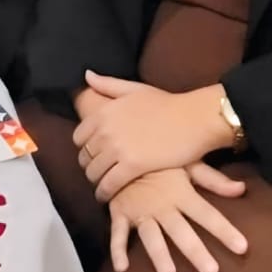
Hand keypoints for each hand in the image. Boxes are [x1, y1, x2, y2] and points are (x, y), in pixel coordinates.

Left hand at [74, 72, 231, 201]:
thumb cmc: (167, 104)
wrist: (193, 119)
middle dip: (89, 166)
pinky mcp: (132, 166)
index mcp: (105, 111)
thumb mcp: (134, 89)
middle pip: (84, 156)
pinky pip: (108, 184)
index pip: (78, 137)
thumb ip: (108, 84)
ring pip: (93, 172)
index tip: (93, 154)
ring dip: (95, 181)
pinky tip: (106, 196)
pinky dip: (104, 193)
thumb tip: (87, 75)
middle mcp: (106, 129)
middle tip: (99, 172)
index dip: (84, 148)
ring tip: (103, 185)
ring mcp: (118, 148)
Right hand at [107, 166, 247, 271]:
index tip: (242, 248)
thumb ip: (213, 180)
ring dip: (159, 254)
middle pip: (182, 231)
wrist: (122, 145)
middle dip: (196, 252)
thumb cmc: (159, 158)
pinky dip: (118, 250)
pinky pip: (118, 232)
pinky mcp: (120, 211)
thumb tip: (242, 189)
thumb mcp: (187, 162)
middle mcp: (163, 204)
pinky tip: (122, 268)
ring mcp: (141, 210)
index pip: (207, 214)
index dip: (224, 230)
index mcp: (181, 192)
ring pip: (152, 235)